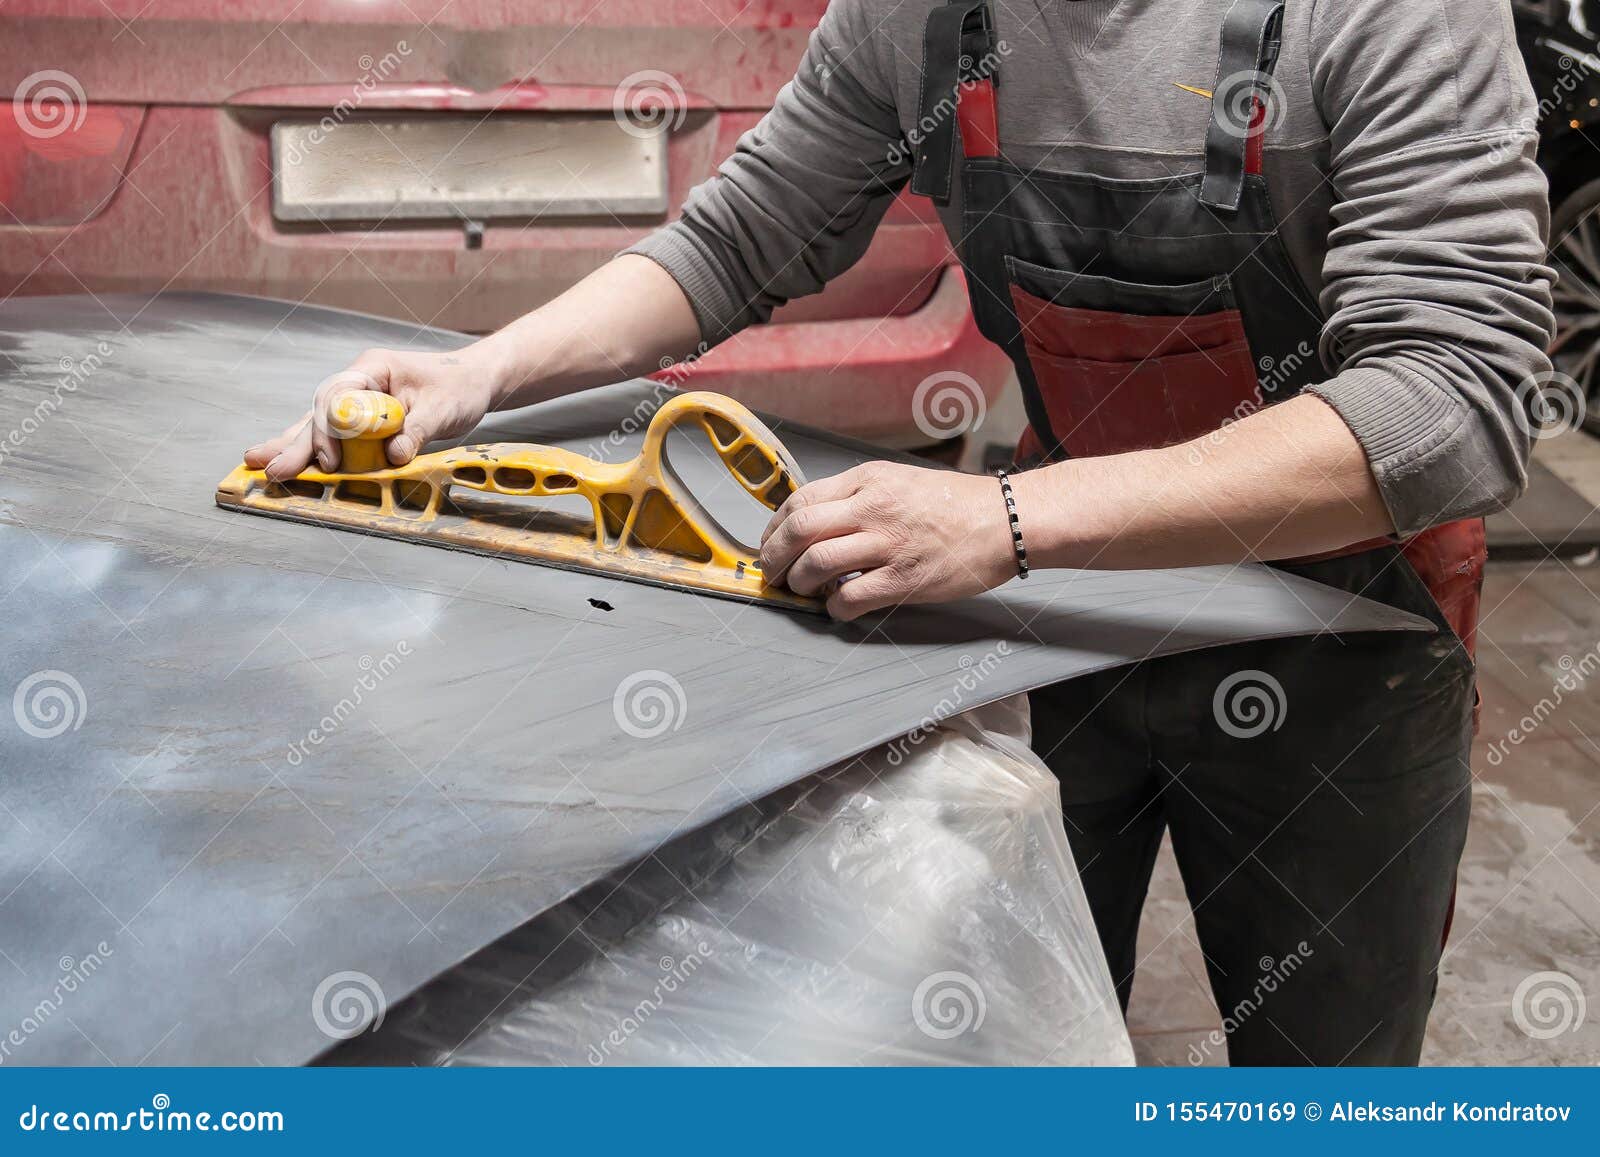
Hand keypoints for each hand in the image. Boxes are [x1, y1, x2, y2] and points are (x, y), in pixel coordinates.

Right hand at [242, 345, 505, 480]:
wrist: (472, 382)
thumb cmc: (459, 387)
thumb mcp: (444, 409)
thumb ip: (417, 430)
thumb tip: (393, 456)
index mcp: (373, 368)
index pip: (338, 395)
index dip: (329, 430)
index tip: (329, 461)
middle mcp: (358, 381)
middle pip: (319, 411)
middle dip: (295, 443)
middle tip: (271, 469)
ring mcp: (357, 399)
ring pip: (317, 422)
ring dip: (291, 445)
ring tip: (258, 463)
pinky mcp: (362, 418)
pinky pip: (331, 433)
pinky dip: (310, 448)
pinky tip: (286, 459)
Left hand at [758, 461, 1016, 620]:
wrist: (1006, 520)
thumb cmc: (957, 504)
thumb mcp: (901, 481)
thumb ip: (860, 496)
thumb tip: (819, 522)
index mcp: (867, 481)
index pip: (800, 500)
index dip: (774, 528)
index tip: (770, 544)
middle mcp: (872, 508)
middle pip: (799, 531)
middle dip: (773, 557)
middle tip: (772, 574)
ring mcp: (888, 544)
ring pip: (817, 564)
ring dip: (799, 583)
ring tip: (801, 591)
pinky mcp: (904, 579)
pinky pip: (850, 597)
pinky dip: (834, 608)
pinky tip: (838, 608)